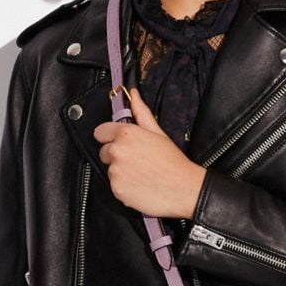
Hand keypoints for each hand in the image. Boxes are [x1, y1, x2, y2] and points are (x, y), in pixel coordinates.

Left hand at [93, 87, 205, 220]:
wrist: (183, 189)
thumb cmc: (173, 163)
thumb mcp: (158, 133)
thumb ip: (140, 112)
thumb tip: (133, 95)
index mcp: (127, 134)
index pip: (101, 132)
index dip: (110, 137)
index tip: (118, 142)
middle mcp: (118, 151)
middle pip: (105, 152)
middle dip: (116, 156)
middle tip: (137, 161)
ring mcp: (116, 172)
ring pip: (110, 170)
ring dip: (121, 173)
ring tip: (142, 174)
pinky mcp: (117, 189)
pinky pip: (115, 186)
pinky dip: (124, 187)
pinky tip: (140, 185)